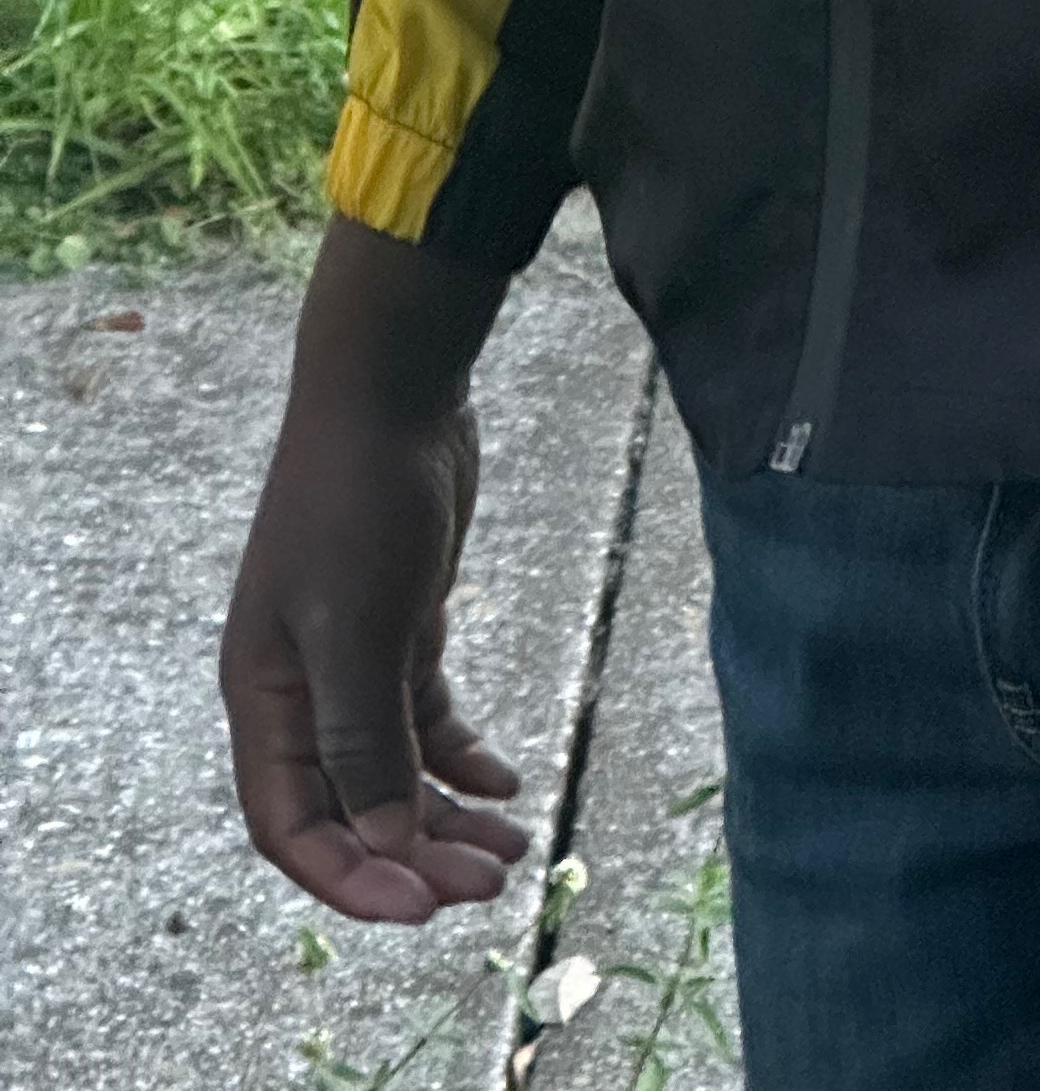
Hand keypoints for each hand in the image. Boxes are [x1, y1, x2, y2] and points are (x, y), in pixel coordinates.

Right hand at [221, 225, 522, 924]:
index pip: (292, 827)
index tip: (424, 906)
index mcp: (264, 700)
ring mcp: (350, 662)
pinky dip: (460, 756)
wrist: (392, 392)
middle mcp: (300, 693)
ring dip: (446, 814)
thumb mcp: (358, 628)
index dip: (351, 876)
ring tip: (515, 847)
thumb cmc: (358, 502)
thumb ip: (366, 739)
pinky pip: (423, 720)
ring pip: (393, 771)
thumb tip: (383, 843)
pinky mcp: (399, 629)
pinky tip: (507, 780)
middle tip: (492, 882)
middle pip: (350, 808)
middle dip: (417, 853)